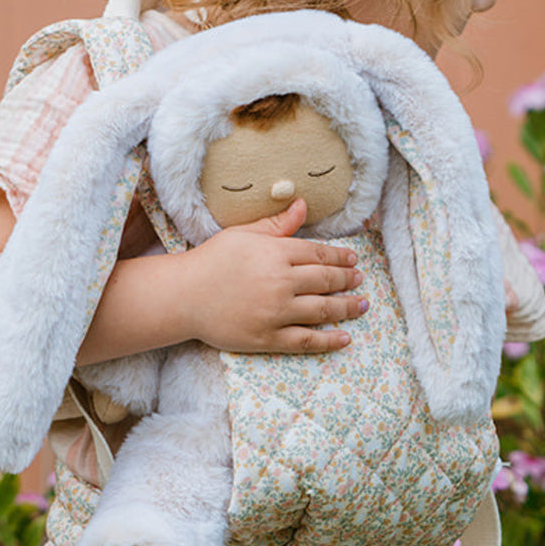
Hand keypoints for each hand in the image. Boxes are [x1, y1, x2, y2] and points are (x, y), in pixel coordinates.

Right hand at [181, 199, 367, 353]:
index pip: (319, 253)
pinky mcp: (267, 337)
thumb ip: (277, 224)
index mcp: (276, 253)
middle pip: (326, 281)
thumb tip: (303, 205)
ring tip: (362, 305)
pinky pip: (306, 340)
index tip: (352, 259)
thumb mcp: (243, 234)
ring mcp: (275, 312)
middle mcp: (281, 282)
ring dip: (347, 308)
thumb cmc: (211, 260)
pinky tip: (344, 338)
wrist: (183, 296)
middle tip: (360, 280)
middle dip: (347, 280)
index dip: (340, 257)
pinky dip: (329, 340)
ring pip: (323, 310)